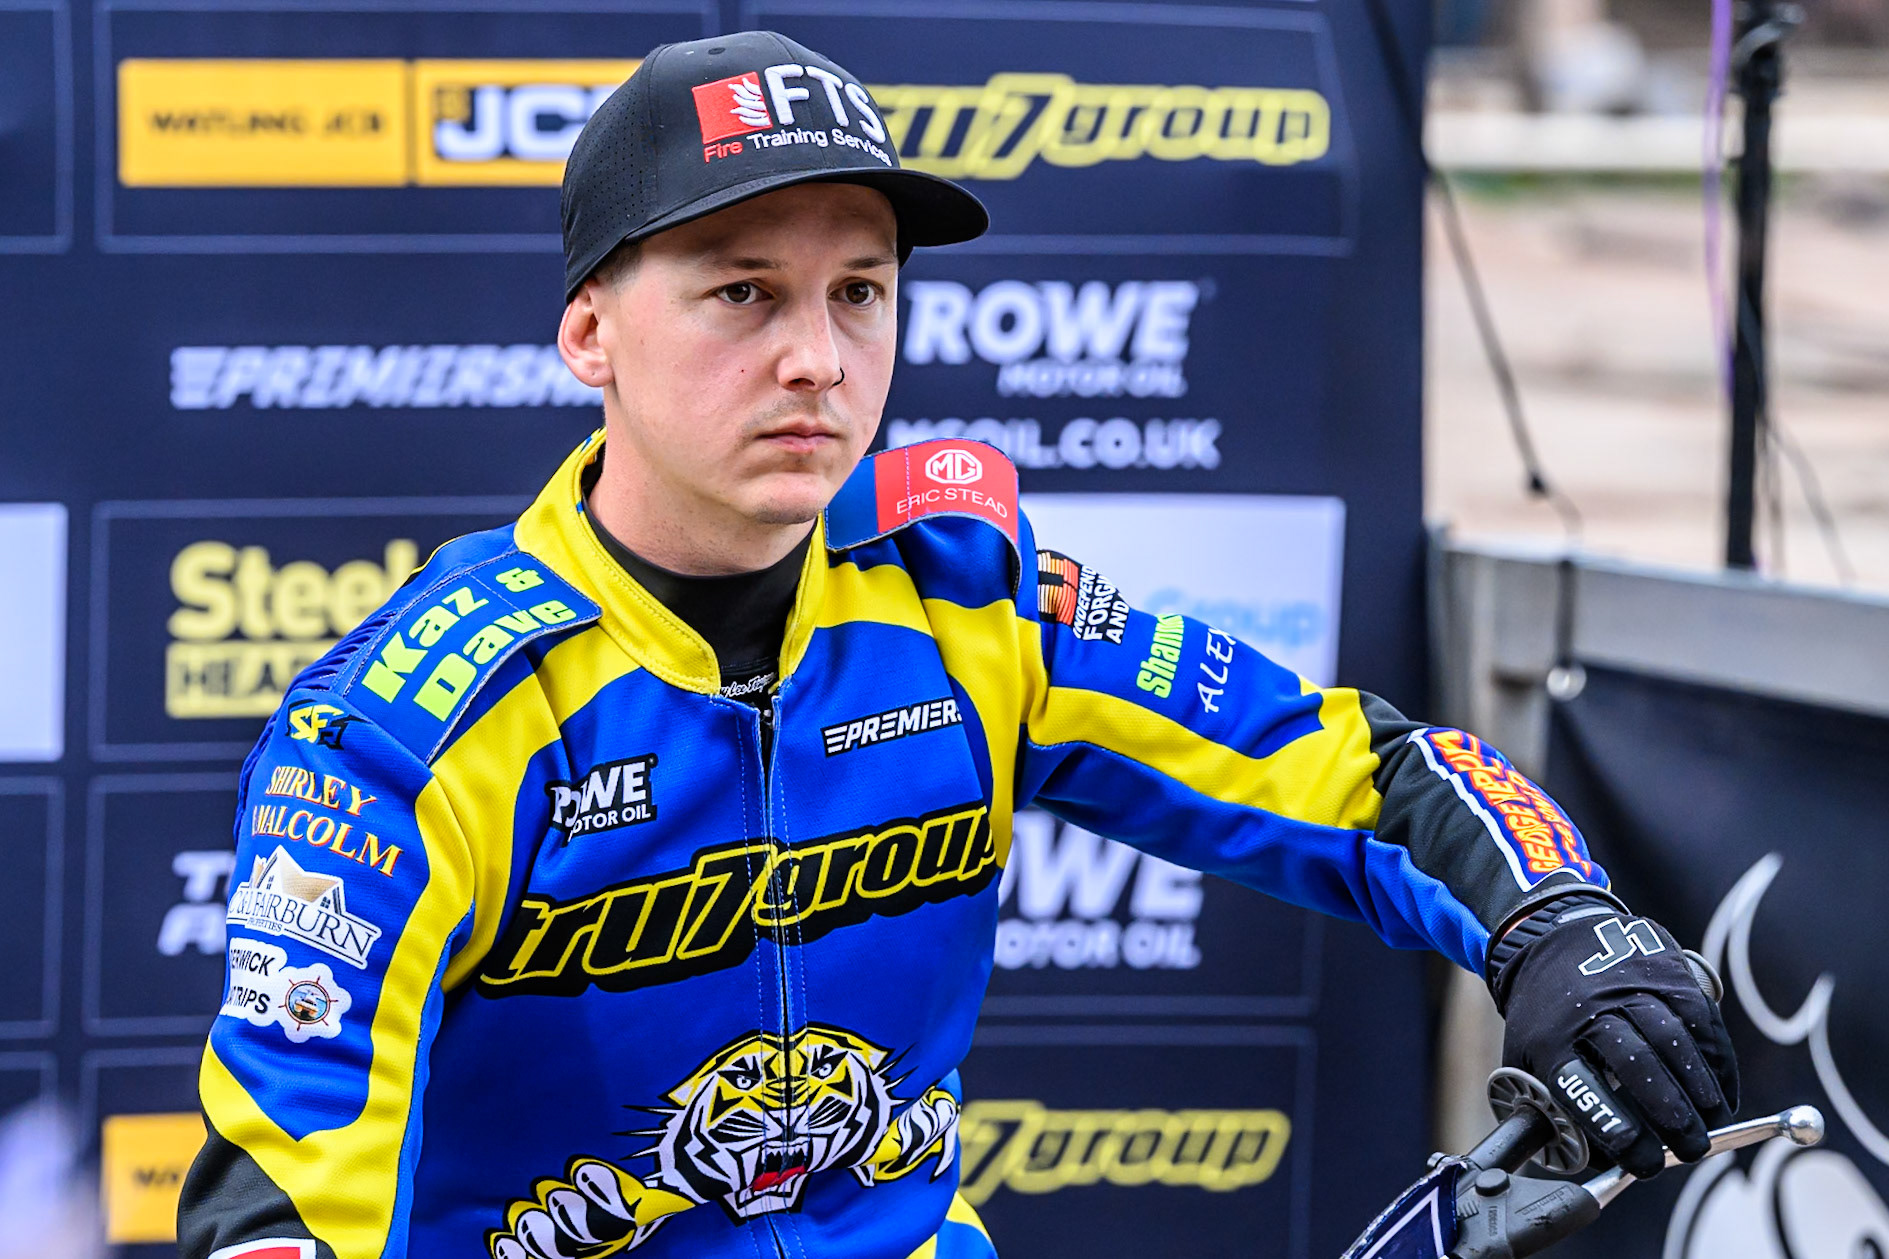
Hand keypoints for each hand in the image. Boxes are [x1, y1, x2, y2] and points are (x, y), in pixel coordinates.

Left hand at [1491, 899, 1738, 1178]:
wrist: (1554, 939)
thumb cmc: (1546, 1017)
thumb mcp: (1527, 1057)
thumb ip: (1553, 1109)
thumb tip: (1594, 1165)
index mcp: (1550, 1038)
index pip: (1585, 1091)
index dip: (1619, 1131)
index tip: (1645, 1163)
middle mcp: (1592, 1009)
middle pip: (1638, 1065)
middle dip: (1672, 1116)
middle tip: (1691, 1151)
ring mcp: (1632, 987)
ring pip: (1675, 1043)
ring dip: (1701, 1093)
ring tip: (1715, 1128)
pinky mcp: (1667, 974)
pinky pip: (1702, 1023)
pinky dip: (1718, 1064)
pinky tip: (1723, 1095)